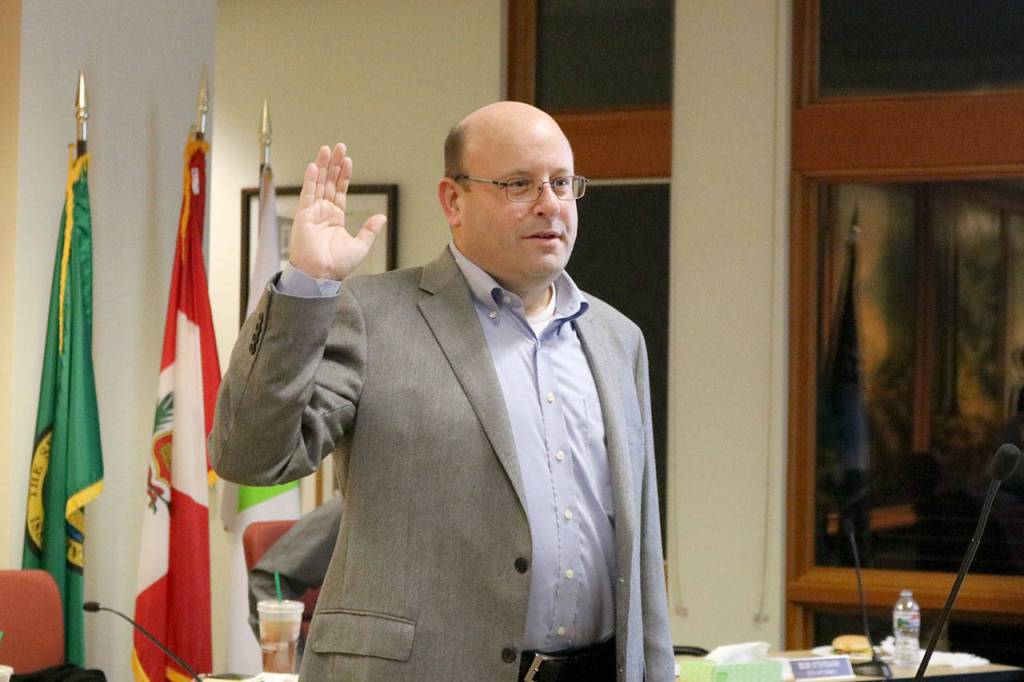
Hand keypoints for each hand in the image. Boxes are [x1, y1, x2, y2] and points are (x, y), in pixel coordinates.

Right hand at [288, 143, 386, 280]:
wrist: (321, 276)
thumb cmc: (337, 266)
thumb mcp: (361, 246)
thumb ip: (370, 230)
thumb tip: (381, 217)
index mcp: (335, 218)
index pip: (340, 190)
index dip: (344, 175)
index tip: (348, 160)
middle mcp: (323, 212)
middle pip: (328, 182)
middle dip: (334, 164)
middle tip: (339, 147)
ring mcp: (313, 213)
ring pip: (318, 184)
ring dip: (322, 166)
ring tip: (327, 149)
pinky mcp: (304, 216)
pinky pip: (308, 194)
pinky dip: (311, 180)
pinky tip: (314, 166)